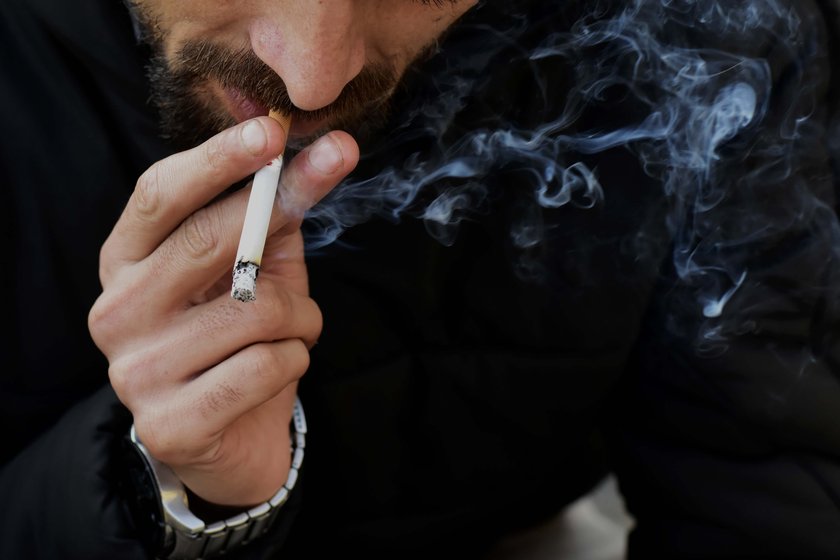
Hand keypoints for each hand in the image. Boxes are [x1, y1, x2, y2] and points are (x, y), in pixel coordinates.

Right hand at [89, 117, 358, 506]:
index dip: (217, 159)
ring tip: (296, 329)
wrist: (231, 439)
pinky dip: (295, 360)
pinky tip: (280, 368)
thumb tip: (332, 150)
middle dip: (274, 225)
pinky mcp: (172, 423)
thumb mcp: (259, 267)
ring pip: (256, 309)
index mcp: (125, 261)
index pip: (160, 194)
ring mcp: (136, 372)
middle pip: (207, 241)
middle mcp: (117, 311)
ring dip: (301, 316)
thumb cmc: (242, 338)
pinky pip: (266, 366)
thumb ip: (281, 213)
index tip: (270, 130)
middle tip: (303, 221)